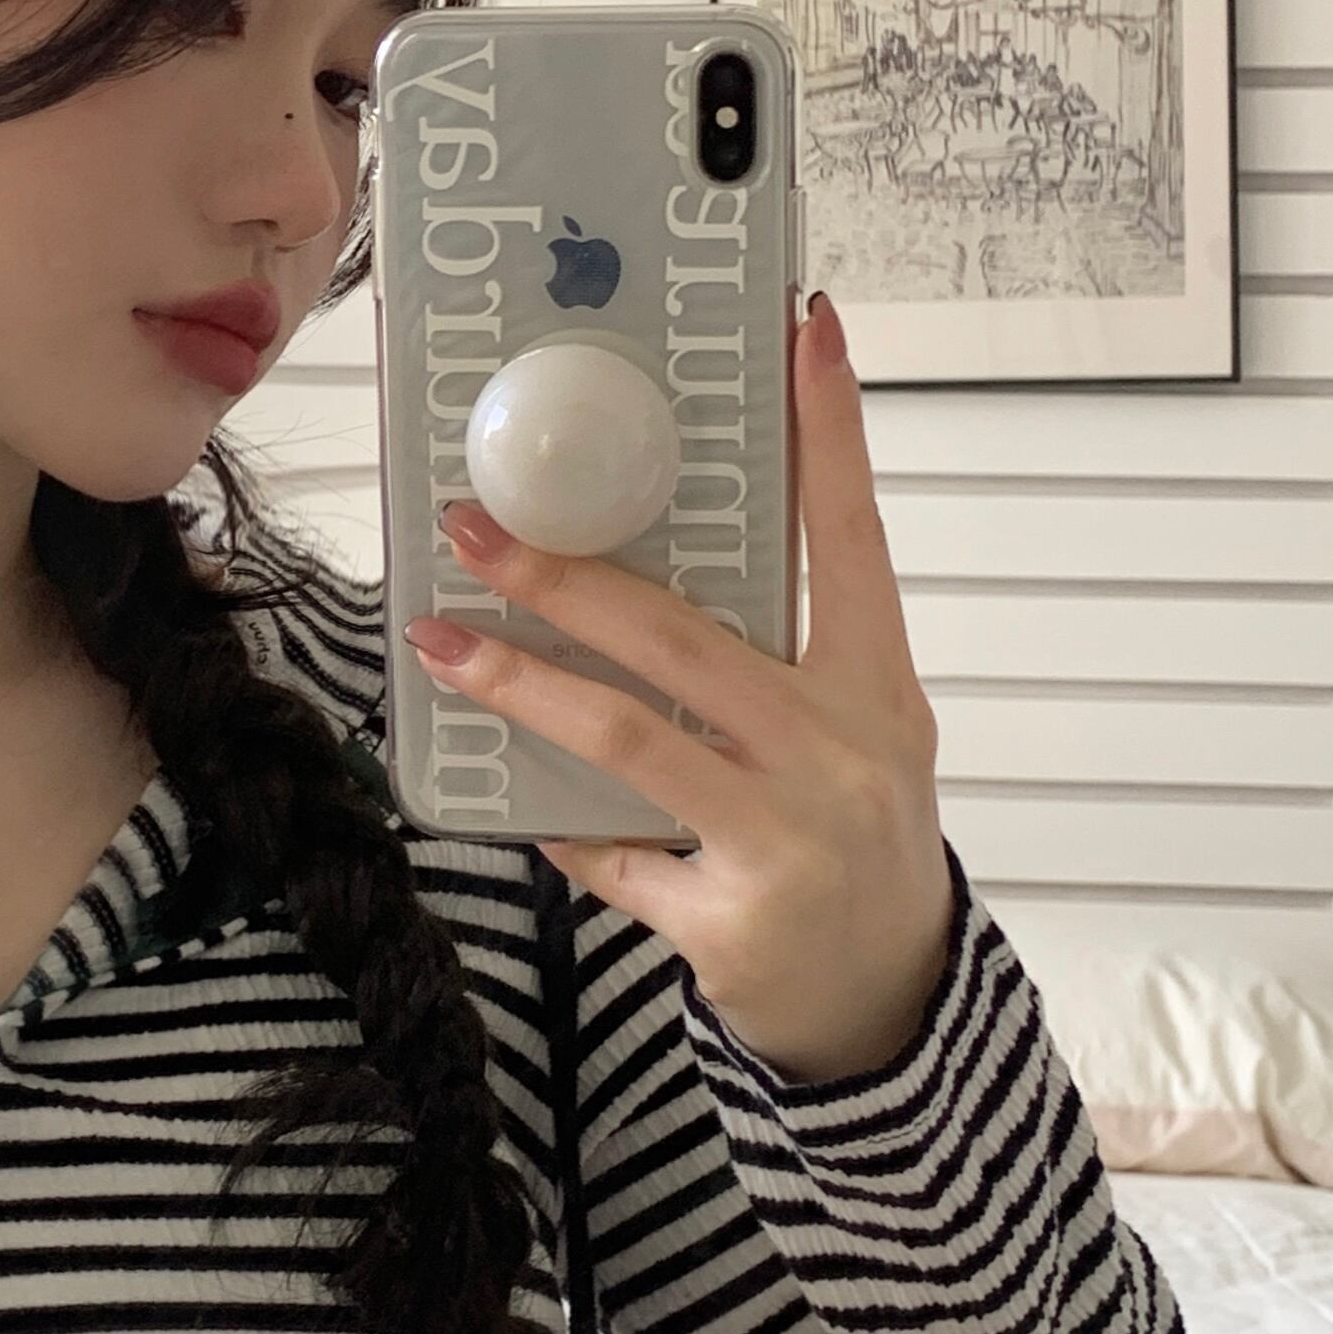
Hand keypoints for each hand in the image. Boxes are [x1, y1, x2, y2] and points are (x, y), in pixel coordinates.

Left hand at [401, 291, 954, 1083]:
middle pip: (686, 638)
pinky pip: (613, 855)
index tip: (803, 329)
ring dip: (522, 684)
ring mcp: (790, 837)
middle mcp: (841, 750)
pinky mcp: (732, 918)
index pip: (854, 534)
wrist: (890, 1004)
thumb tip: (637, 567)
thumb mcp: (849, 736)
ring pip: (630, 738)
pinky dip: (563, 827)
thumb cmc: (854, 843)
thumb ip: (769, 661)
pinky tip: (521, 806)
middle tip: (479, 526)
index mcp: (877, 686)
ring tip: (442, 641)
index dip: (831, 430)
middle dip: (569, 576)